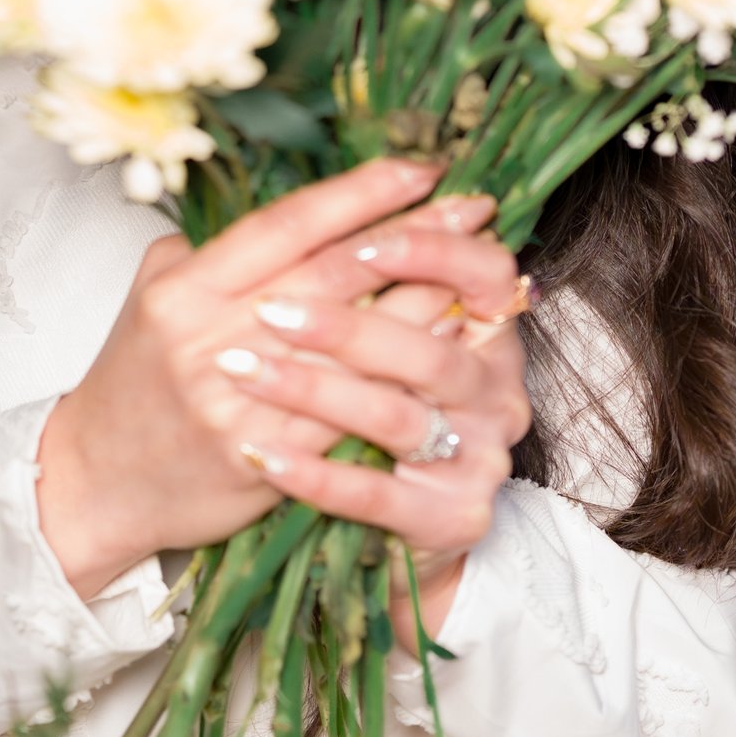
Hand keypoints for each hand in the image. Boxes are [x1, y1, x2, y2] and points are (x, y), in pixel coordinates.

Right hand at [35, 158, 526, 603]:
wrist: (98, 481)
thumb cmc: (137, 377)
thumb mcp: (156, 292)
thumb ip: (218, 248)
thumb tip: (305, 209)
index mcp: (186, 289)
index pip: (288, 225)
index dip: (360, 194)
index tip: (419, 169)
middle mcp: (211, 340)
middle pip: (333, 275)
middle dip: (413, 236)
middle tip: (473, 207)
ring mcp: (240, 403)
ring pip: (355, 344)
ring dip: (427, 302)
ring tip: (482, 269)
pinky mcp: (266, 458)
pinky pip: (351, 410)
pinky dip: (406, 374)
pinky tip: (451, 347)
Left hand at [227, 265, 531, 649]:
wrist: (392, 532)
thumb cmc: (378, 407)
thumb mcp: (387, 337)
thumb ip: (371, 273)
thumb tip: (318, 204)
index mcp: (492, 329)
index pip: (485, 272)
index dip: (427, 251)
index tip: (358, 243)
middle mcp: (497, 391)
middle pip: (431, 347)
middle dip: (344, 324)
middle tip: (266, 309)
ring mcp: (478, 458)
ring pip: (395, 415)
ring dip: (312, 390)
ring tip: (238, 370)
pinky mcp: (448, 519)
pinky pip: (375, 495)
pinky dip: (313, 474)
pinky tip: (260, 453)